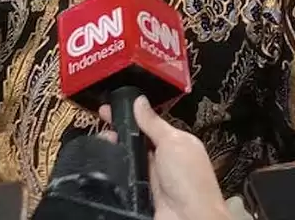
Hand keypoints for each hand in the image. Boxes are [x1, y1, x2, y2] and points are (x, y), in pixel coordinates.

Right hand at [100, 96, 228, 219]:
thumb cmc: (191, 182)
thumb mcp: (172, 142)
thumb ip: (153, 122)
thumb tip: (140, 102)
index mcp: (177, 142)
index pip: (150, 123)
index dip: (131, 114)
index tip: (113, 107)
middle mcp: (165, 159)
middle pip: (136, 139)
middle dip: (119, 130)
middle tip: (103, 121)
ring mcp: (152, 177)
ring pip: (128, 157)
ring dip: (115, 149)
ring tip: (103, 140)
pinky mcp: (142, 193)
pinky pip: (124, 176)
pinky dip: (115, 170)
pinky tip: (106, 162)